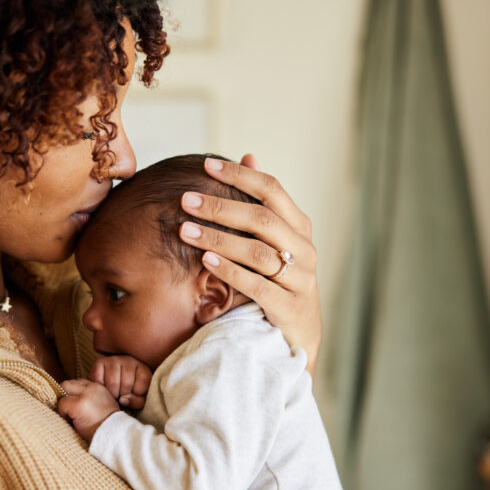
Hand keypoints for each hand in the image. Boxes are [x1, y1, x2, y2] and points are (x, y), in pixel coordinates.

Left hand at [57, 379, 119, 442]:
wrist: (114, 435)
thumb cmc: (107, 425)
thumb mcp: (104, 405)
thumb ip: (91, 398)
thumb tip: (75, 398)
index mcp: (99, 388)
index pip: (79, 383)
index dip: (73, 394)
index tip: (74, 405)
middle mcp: (92, 387)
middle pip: (68, 383)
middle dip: (65, 395)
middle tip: (69, 410)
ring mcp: (85, 395)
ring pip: (64, 389)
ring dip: (64, 402)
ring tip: (71, 416)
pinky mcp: (78, 404)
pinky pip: (62, 404)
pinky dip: (63, 413)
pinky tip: (72, 422)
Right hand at [89, 355, 151, 408]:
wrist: (113, 383)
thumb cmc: (129, 392)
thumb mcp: (139, 398)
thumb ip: (137, 401)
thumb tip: (123, 399)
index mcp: (142, 367)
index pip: (143, 383)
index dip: (137, 395)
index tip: (133, 394)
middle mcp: (129, 360)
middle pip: (127, 383)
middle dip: (123, 395)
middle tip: (121, 394)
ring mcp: (113, 359)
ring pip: (113, 382)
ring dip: (112, 393)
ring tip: (114, 392)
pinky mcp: (99, 362)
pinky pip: (99, 380)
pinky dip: (101, 388)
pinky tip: (104, 387)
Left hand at [179, 154, 321, 375]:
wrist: (299, 334)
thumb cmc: (280, 278)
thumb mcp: (276, 239)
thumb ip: (262, 202)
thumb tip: (249, 155)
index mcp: (299, 226)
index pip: (272, 190)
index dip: (240, 175)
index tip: (206, 164)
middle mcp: (304, 249)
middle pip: (262, 218)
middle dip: (221, 206)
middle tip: (186, 200)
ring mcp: (300, 279)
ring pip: (258, 251)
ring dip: (219, 238)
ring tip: (185, 230)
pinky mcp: (289, 307)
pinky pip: (257, 285)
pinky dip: (230, 271)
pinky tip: (205, 260)